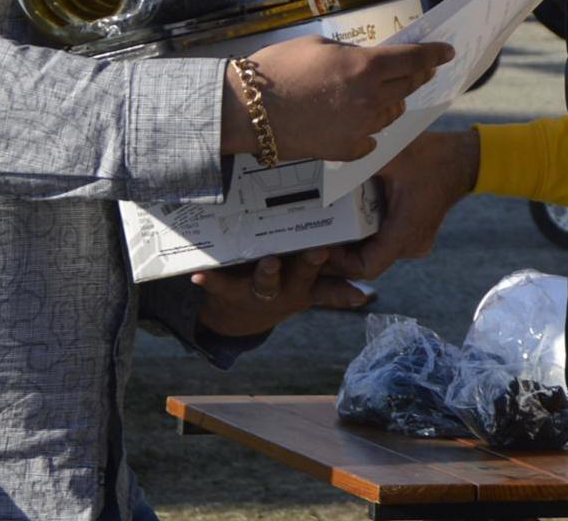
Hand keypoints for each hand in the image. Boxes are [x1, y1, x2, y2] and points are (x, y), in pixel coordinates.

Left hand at [190, 247, 370, 337]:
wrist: (241, 317)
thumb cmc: (283, 287)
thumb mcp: (310, 290)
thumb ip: (335, 286)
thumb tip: (368, 291)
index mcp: (308, 285)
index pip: (332, 286)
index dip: (346, 291)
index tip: (361, 293)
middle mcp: (287, 290)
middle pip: (303, 276)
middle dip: (311, 264)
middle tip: (319, 251)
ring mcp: (260, 291)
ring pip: (267, 282)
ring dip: (270, 272)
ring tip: (271, 262)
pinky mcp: (231, 291)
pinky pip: (221, 285)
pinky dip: (210, 280)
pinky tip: (199, 276)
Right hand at [228, 35, 455, 162]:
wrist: (248, 110)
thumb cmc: (277, 69)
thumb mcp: (317, 46)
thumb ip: (349, 55)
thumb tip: (364, 61)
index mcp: (364, 68)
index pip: (412, 59)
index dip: (433, 54)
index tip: (446, 51)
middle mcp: (370, 99)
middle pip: (407, 87)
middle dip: (417, 75)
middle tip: (421, 68)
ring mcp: (360, 129)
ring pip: (391, 114)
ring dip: (391, 101)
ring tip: (379, 93)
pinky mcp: (346, 150)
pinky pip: (371, 138)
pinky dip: (369, 129)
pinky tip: (356, 121)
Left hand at [322, 125, 480, 280]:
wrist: (461, 159)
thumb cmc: (428, 156)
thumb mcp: (389, 156)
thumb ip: (358, 166)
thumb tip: (323, 171)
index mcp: (406, 232)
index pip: (366, 267)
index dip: (338, 263)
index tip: (319, 244)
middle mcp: (411, 244)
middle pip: (367, 262)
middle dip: (339, 253)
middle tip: (313, 235)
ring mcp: (413, 242)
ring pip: (375, 252)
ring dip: (351, 243)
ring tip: (325, 225)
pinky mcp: (412, 233)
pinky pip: (383, 241)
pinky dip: (364, 234)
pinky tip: (347, 217)